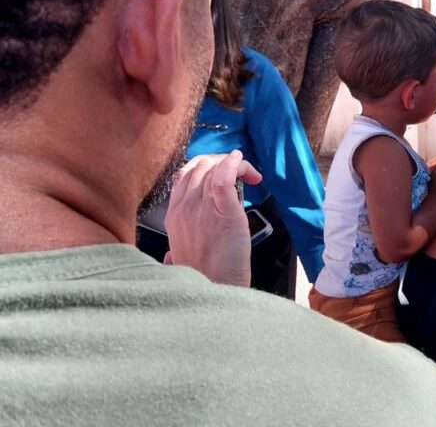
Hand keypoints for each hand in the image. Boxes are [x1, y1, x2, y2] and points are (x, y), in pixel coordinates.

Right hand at [165, 151, 261, 286]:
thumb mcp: (181, 257)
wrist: (216, 290)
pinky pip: (223, 178)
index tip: (222, 173)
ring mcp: (202, 208)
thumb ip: (175, 249)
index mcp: (174, 216)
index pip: (184, 175)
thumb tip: (170, 257)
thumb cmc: (205, 276)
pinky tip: (241, 162)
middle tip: (240, 172)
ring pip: (212, 168)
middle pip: (199, 167)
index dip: (204, 167)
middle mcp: (185, 208)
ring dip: (233, 164)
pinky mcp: (225, 212)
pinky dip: (233, 165)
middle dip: (220, 161)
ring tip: (248, 172)